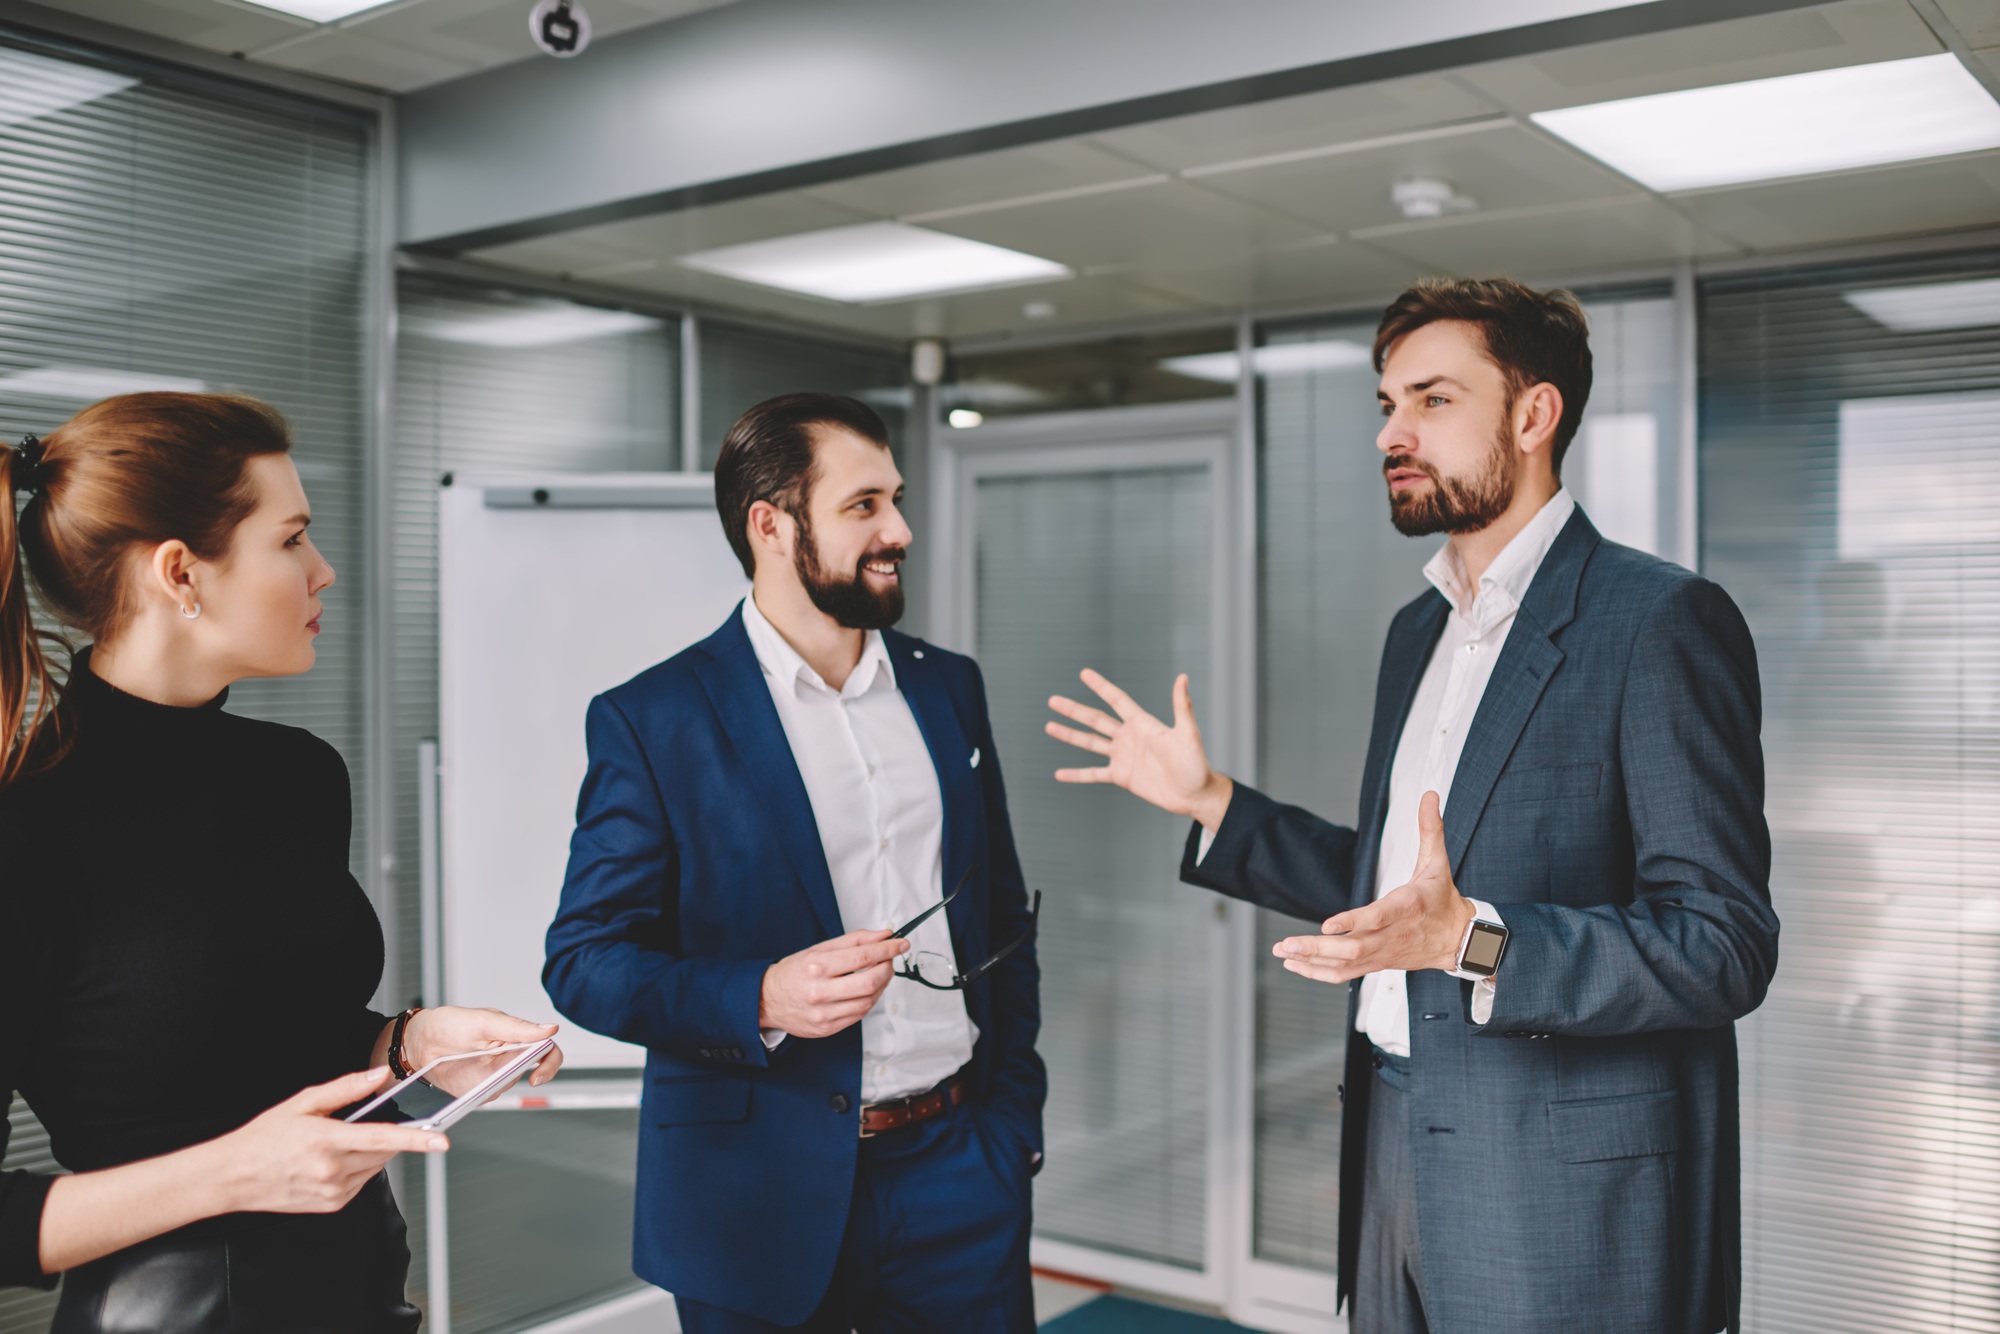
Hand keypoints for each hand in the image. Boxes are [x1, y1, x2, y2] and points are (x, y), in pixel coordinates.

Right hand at [213, 1068, 448, 1215]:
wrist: (233, 1177)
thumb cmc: (264, 1138)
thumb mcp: (302, 1103)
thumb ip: (346, 1088)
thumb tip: (379, 1075)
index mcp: (326, 1141)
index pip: (382, 1139)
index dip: (416, 1141)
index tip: (441, 1141)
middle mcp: (331, 1170)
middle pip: (383, 1152)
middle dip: (386, 1136)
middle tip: (359, 1125)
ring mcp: (332, 1192)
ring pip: (375, 1168)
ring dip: (370, 1153)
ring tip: (336, 1143)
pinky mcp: (332, 1205)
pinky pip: (361, 1182)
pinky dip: (358, 1169)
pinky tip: (332, 1162)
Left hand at [401, 1007, 563, 1094]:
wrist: (419, 1042)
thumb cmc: (450, 1024)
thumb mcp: (483, 1021)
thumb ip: (516, 1027)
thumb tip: (550, 1030)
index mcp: (516, 1036)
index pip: (547, 1050)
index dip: (550, 1064)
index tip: (536, 1076)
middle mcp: (510, 1056)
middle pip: (529, 1073)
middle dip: (512, 1074)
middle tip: (490, 1070)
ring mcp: (496, 1075)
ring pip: (508, 1086)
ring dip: (492, 1081)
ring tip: (468, 1065)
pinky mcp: (480, 1089)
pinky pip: (488, 1097)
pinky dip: (478, 1091)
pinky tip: (463, 1077)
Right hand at [760, 929, 909, 1038]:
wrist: (767, 1000)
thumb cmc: (795, 972)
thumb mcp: (820, 949)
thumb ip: (854, 941)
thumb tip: (885, 935)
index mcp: (816, 966)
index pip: (863, 956)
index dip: (887, 949)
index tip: (901, 943)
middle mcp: (819, 992)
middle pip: (870, 982)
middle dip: (888, 969)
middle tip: (890, 960)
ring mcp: (823, 1014)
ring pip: (868, 1001)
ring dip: (881, 986)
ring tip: (878, 974)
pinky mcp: (827, 1029)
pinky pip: (859, 1015)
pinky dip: (869, 1000)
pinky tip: (866, 991)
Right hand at [1046, 670, 1233, 830]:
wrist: (1195, 795)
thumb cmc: (1196, 764)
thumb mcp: (1188, 733)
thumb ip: (1181, 706)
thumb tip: (1182, 676)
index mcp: (1142, 724)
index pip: (1117, 700)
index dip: (1100, 686)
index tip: (1084, 673)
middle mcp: (1129, 737)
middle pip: (1096, 720)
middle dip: (1074, 710)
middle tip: (1052, 700)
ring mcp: (1123, 756)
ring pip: (1090, 743)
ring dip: (1070, 735)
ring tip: (1049, 726)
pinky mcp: (1121, 776)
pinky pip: (1093, 774)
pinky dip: (1076, 774)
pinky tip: (1059, 773)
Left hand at [1272, 790, 1474, 984]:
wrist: (1459, 940)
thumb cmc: (1443, 899)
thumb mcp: (1438, 861)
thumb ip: (1430, 828)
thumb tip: (1430, 795)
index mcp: (1407, 907)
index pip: (1378, 917)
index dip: (1352, 922)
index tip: (1327, 925)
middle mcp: (1392, 935)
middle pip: (1354, 947)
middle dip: (1318, 947)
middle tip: (1287, 942)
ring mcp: (1383, 953)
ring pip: (1346, 964)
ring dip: (1312, 961)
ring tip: (1282, 952)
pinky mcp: (1376, 964)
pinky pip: (1346, 974)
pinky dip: (1319, 973)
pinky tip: (1296, 965)